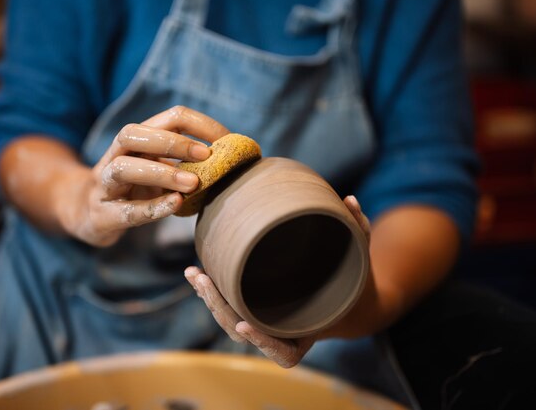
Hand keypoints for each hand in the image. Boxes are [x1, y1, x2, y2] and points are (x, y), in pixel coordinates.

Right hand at [57, 106, 229, 245]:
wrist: (88, 213)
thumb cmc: (134, 188)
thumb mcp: (159, 168)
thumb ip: (187, 162)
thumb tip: (233, 160)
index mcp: (138, 138)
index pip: (170, 117)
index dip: (200, 125)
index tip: (227, 141)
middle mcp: (116, 155)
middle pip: (135, 133)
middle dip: (174, 141)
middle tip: (207, 156)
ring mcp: (104, 184)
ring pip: (124, 167)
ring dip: (161, 172)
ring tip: (193, 183)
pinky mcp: (102, 214)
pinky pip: (127, 210)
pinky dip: (153, 207)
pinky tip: (177, 205)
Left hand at [185, 195, 370, 367]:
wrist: (348, 302)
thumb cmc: (355, 281)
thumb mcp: (359, 255)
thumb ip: (358, 230)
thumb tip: (349, 198)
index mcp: (309, 332)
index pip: (284, 353)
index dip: (263, 341)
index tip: (244, 324)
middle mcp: (284, 334)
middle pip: (245, 333)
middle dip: (220, 309)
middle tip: (204, 280)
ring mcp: (267, 324)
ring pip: (231, 323)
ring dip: (209, 300)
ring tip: (193, 273)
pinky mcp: (255, 311)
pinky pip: (230, 310)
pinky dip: (212, 294)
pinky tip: (197, 274)